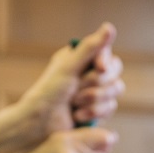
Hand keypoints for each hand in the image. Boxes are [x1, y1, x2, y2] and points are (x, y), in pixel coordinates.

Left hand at [0, 22, 124, 152]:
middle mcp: (88, 72)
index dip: (106, 62)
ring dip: (95, 101)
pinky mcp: (97, 110)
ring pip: (114, 92)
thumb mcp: (68, 67)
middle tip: (75, 93)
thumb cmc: (48, 93)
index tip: (100, 69)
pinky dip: (95, 113)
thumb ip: (90, 48)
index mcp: (80, 58)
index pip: (107, 54)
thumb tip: (110, 27)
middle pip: (114, 74)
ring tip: (74, 105)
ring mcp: (94, 92)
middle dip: (97, 85)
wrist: (38, 125)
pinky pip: (110, 108)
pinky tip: (78, 117)